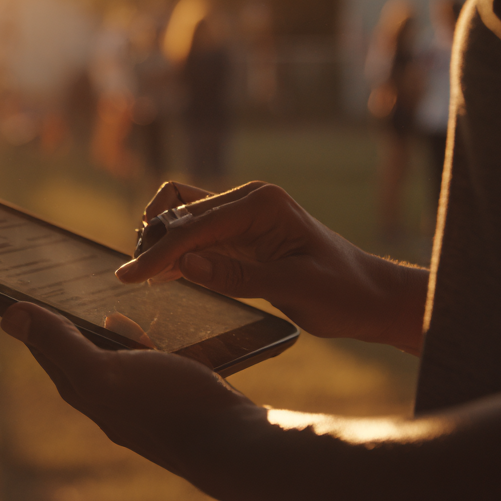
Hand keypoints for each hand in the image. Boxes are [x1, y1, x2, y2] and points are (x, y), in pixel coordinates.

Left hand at [1, 302, 261, 486]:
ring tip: (102, 304)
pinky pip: (140, 368)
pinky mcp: (166, 404)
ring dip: (102, 333)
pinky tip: (148, 331)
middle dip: (64, 323)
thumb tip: (9, 318)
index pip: (44, 347)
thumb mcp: (104, 369)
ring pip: (109, 361)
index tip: (20, 284)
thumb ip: (60, 343)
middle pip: (73, 354)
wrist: (229, 446)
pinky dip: (135, 345)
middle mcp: (104, 402)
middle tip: (59, 286)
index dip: (32, 317)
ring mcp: (136, 406)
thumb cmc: (168, 402)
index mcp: (82, 391)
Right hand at [120, 181, 427, 352]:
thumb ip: (236, 275)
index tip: (129, 276)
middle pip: (182, 214)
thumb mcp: (292, 287)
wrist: (373, 298)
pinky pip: (198, 239)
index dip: (160, 251)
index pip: (197, 225)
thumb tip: (183, 263)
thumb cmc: (343, 290)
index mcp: (262, 204)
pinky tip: (161, 275)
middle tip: (128, 279)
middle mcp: (249, 202)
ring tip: (139, 275)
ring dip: (161, 243)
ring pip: (184, 219)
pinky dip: (176, 253)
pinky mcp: (241, 240)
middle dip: (153, 245)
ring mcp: (244, 219)